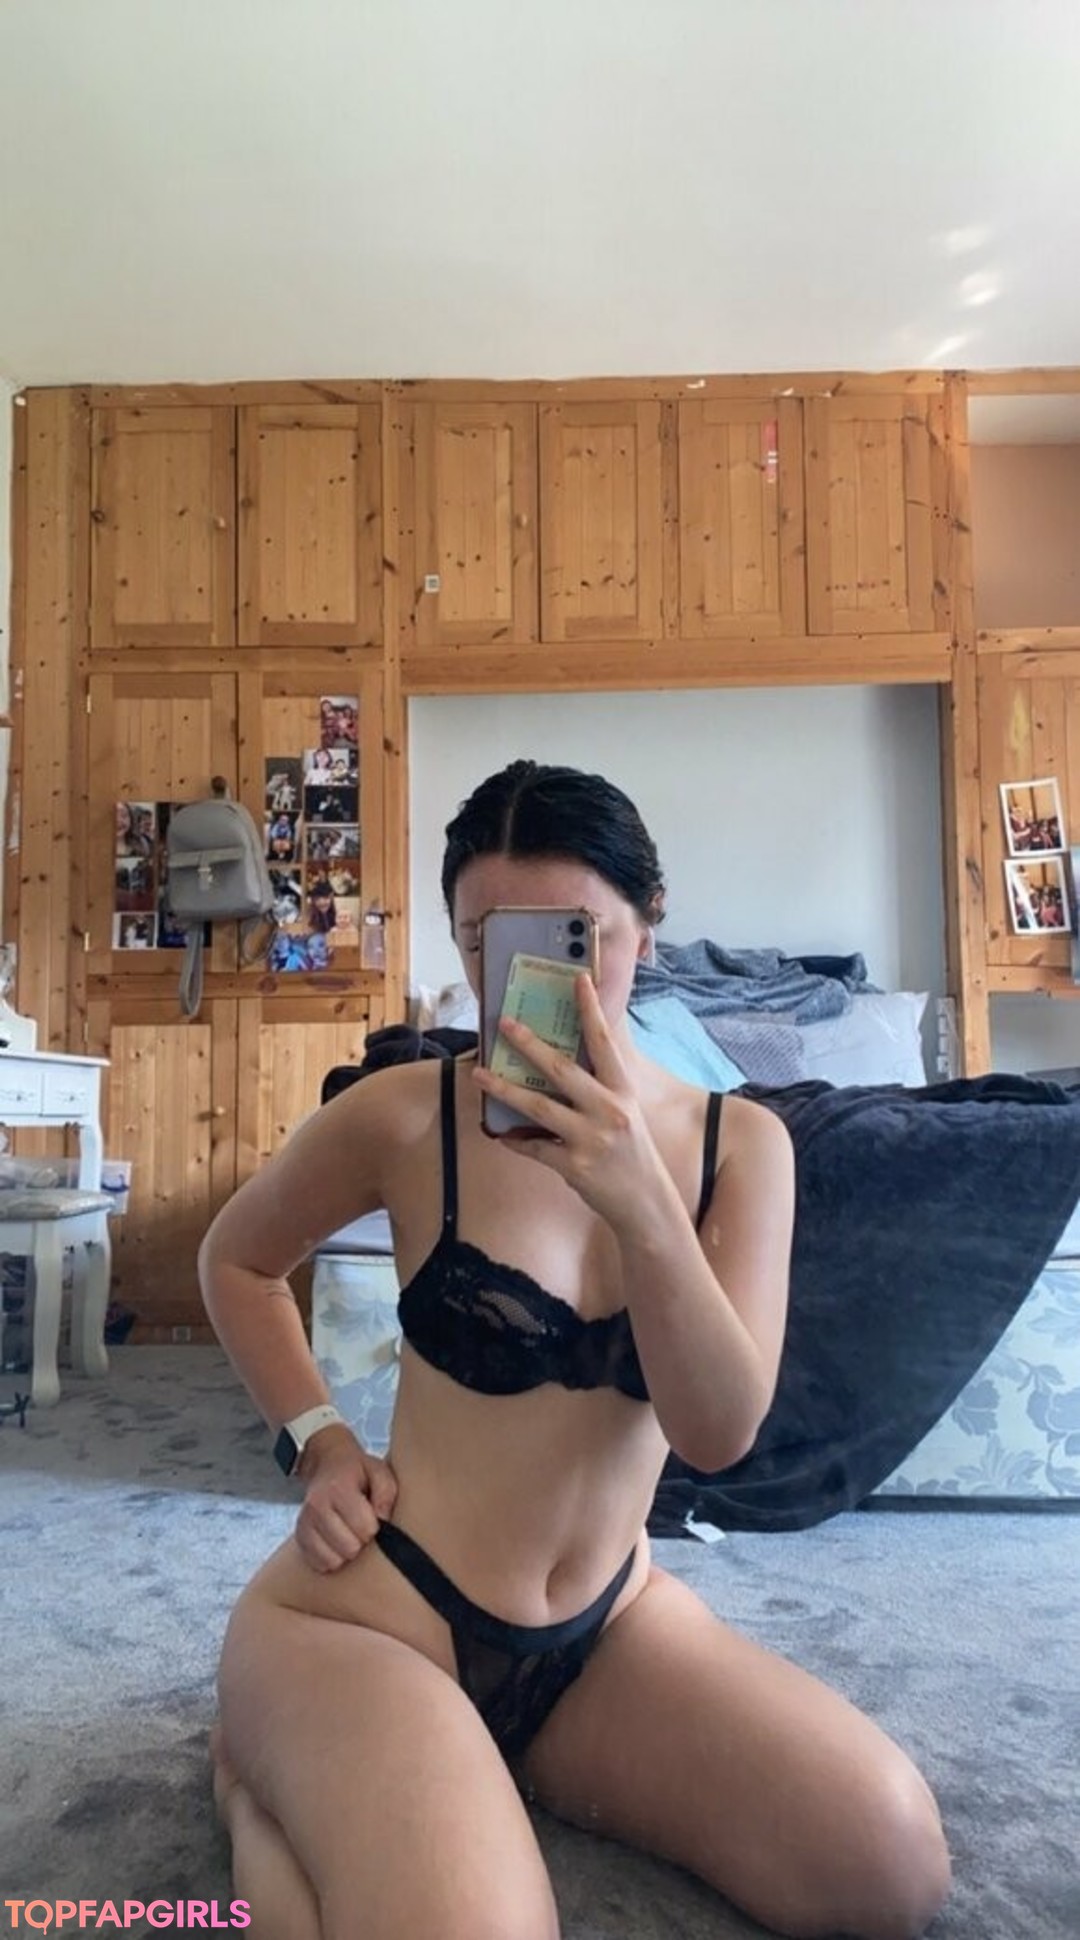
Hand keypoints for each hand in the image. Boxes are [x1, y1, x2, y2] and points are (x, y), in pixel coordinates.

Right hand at [294, 1424, 397, 1572]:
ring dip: (346, 1552)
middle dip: (361, 1541)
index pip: (365, 1528)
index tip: (373, 1517)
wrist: (327, 1465)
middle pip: (350, 1548)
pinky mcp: (299, 1537)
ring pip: (333, 1561)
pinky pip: (320, 1565)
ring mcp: (304, 1523)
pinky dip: (332, 1558)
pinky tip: (337, 1542)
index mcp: (338, 1488)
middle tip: (360, 1526)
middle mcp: (316, 1506)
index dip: (375, 1527)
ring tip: (349, 1533)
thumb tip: (383, 1521)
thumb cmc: (359, 1473)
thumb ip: (386, 1494)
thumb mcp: (379, 1472)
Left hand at [472, 974, 678, 1240]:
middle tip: (505, 1024)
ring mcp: (591, 1140)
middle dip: (529, 1045)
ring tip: (479, 1074)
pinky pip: (534, 1148)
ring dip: (504, 1089)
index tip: (578, 979)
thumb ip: (599, 1089)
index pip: (605, 1043)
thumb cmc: (632, 1153)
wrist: (647, 1203)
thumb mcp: (625, 1112)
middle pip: (562, 1069)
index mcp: (623, 1092)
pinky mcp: (574, 1166)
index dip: (591, 1010)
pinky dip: (515, 1141)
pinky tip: (500, 1134)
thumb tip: (560, 1062)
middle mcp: (609, 1111)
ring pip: (538, 1107)